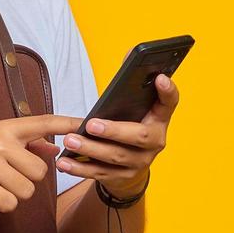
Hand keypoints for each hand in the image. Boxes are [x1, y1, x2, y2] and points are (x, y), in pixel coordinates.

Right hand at [0, 114, 82, 214]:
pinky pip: (11, 203)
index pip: (42, 123)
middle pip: (40, 171)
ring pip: (27, 190)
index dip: (66, 124)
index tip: (85, 123)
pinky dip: (2, 204)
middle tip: (3, 177)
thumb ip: (26, 145)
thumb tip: (55, 149)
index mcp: (4, 129)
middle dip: (27, 180)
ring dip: (14, 194)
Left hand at [56, 72, 178, 195]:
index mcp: (159, 119)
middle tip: (91, 124)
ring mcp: (140, 162)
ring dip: (91, 149)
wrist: (131, 168)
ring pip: (116, 157)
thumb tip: (127, 54)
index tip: (160, 78)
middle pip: (139, 136)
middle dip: (114, 130)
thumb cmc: (128, 127)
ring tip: (69, 141)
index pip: (170, 102)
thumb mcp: (133, 109)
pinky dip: (80, 168)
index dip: (168, 91)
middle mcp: (155, 142)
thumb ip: (130, 88)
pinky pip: (101, 173)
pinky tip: (64, 162)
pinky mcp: (123, 177)